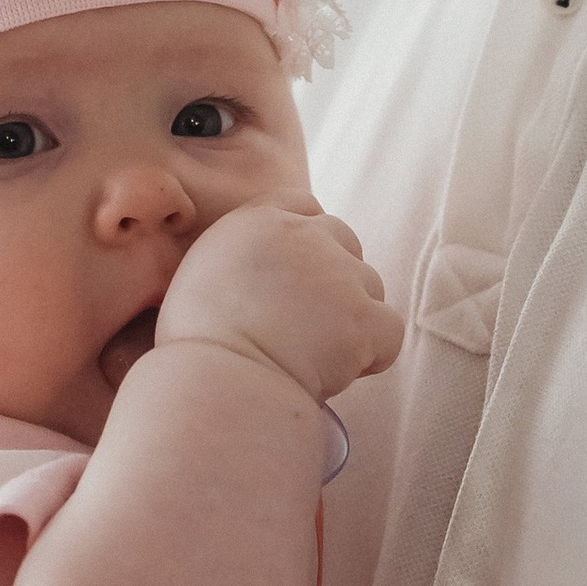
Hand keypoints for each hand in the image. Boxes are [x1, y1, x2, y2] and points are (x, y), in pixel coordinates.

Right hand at [156, 201, 402, 403]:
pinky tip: (343, 373)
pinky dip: (375, 353)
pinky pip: (389, 331)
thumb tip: (260, 278)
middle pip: (344, 240)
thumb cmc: (197, 344)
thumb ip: (238, 258)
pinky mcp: (363, 317)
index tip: (297, 276)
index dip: (309, 237)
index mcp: (257, 222)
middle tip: (308, 322)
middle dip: (336, 277)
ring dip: (352, 317)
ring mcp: (338, 274)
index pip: (303, 204)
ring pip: (370, 286)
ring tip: (317, 355)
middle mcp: (303, 236)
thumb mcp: (200, 274)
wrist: (218, 381)